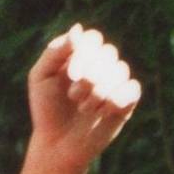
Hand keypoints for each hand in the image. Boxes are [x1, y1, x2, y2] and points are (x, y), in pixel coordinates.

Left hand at [26, 24, 141, 172]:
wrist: (57, 144)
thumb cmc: (46, 109)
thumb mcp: (41, 77)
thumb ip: (55, 51)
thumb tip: (78, 29)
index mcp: (80, 54)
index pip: (93, 39)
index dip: (84, 54)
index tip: (70, 75)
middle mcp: (100, 65)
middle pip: (109, 52)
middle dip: (90, 76)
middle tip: (73, 96)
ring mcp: (115, 83)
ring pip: (121, 70)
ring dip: (99, 91)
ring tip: (84, 108)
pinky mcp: (126, 103)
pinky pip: (133, 89)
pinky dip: (116, 100)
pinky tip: (102, 113)